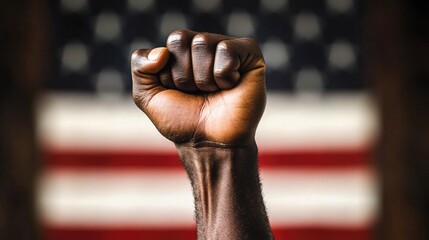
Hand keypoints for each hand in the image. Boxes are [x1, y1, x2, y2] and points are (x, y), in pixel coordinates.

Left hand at [131, 30, 265, 144]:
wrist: (210, 144)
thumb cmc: (182, 121)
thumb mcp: (147, 95)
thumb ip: (140, 66)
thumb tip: (162, 52)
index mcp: (184, 51)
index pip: (171, 42)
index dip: (170, 71)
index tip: (179, 91)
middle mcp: (206, 46)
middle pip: (183, 40)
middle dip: (183, 75)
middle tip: (197, 93)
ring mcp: (229, 50)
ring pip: (203, 43)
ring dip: (203, 79)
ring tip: (213, 93)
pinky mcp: (251, 57)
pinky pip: (227, 50)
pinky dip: (223, 75)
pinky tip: (230, 87)